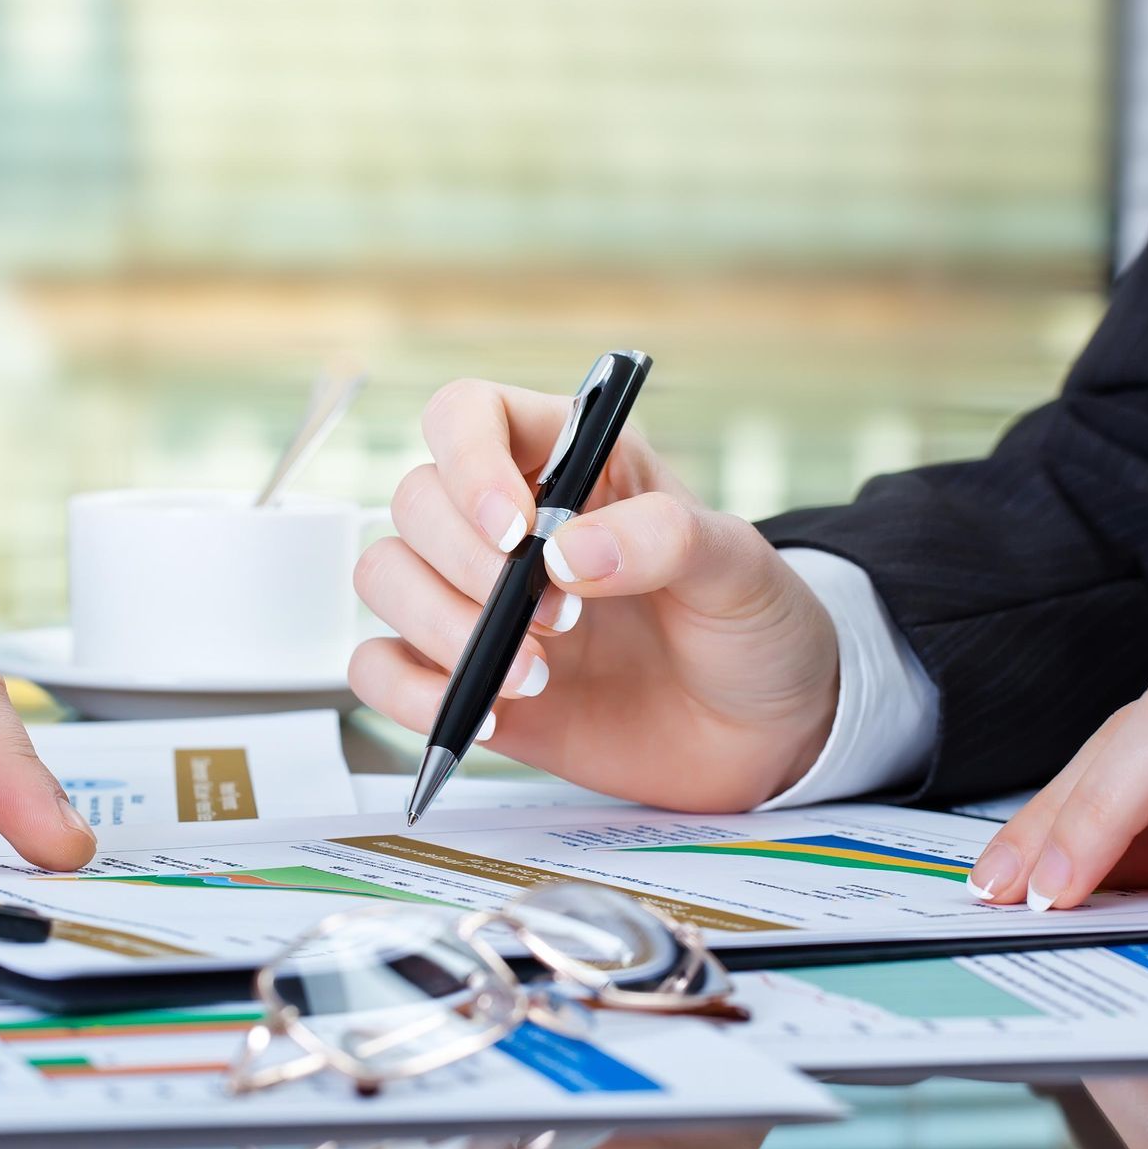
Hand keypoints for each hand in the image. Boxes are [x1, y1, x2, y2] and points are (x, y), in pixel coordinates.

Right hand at [350, 380, 837, 810]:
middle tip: (560, 621)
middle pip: (414, 501)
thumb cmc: (754, 627)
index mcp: (569, 464)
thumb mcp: (740, 568)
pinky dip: (410, 694)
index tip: (516, 531)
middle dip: (468, 566)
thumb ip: (665, 540)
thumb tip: (567, 555)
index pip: (468, 414)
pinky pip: (380, 668)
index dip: (468, 461)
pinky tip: (485, 713)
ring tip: (536, 678)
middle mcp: (509, 524)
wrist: (767, 734)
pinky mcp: (464, 678)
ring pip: (384, 577)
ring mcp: (478, 602)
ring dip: (440, 628)